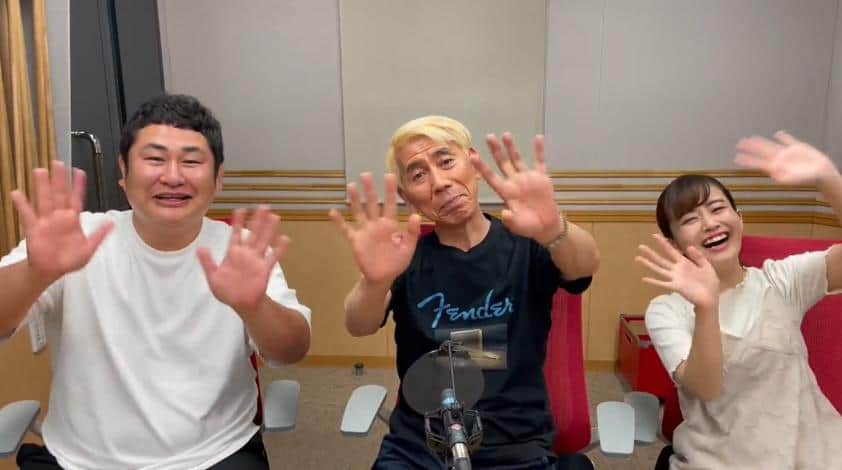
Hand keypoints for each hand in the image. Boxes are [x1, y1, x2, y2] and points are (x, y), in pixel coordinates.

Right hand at [10, 160, 112, 281]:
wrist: (51, 271)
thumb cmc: (70, 260)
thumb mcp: (88, 249)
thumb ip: (99, 236)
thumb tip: (112, 224)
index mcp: (73, 219)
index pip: (76, 198)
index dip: (78, 185)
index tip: (79, 171)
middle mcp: (59, 216)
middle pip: (59, 194)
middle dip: (59, 179)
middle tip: (58, 163)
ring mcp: (45, 221)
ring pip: (44, 199)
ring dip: (42, 186)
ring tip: (40, 171)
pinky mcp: (33, 228)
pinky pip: (27, 215)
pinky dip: (22, 204)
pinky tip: (17, 193)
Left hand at [197, 206, 288, 313]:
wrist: (240, 304)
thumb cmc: (227, 291)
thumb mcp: (213, 276)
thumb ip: (207, 262)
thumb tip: (200, 247)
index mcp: (233, 253)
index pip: (236, 233)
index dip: (238, 222)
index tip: (241, 209)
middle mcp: (246, 254)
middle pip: (253, 233)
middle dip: (258, 220)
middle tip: (264, 206)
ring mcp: (256, 260)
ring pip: (264, 241)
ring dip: (269, 229)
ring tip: (275, 216)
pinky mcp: (264, 269)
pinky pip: (273, 257)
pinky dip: (279, 249)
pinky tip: (284, 239)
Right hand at [329, 173, 420, 283]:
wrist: (383, 277)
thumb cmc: (397, 261)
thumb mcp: (408, 247)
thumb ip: (412, 232)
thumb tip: (416, 215)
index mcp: (390, 224)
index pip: (390, 204)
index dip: (390, 190)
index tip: (389, 176)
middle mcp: (376, 224)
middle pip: (372, 203)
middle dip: (370, 189)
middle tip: (366, 174)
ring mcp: (365, 231)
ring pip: (359, 212)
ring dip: (354, 200)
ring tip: (351, 186)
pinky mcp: (356, 240)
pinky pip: (346, 229)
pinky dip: (339, 221)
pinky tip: (332, 212)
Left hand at [470, 133, 562, 243]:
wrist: (546, 226)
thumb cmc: (529, 226)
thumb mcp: (518, 226)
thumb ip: (510, 220)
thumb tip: (505, 213)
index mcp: (506, 192)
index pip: (491, 176)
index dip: (481, 167)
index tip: (472, 156)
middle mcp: (514, 182)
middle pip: (502, 163)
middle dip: (496, 150)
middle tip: (489, 137)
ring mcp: (527, 178)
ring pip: (517, 159)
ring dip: (512, 147)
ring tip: (506, 134)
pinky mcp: (541, 178)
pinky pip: (540, 161)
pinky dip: (539, 150)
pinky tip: (538, 138)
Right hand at [635, 234, 719, 309]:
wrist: (711, 298)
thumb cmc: (709, 283)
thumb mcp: (707, 266)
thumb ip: (698, 256)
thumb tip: (688, 246)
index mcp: (684, 263)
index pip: (671, 251)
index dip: (663, 243)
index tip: (655, 235)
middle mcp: (676, 269)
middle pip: (660, 259)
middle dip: (650, 253)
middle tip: (640, 246)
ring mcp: (674, 278)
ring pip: (658, 269)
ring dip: (648, 264)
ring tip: (638, 258)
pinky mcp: (675, 287)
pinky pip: (662, 283)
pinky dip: (653, 281)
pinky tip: (644, 279)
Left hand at [735, 131, 836, 185]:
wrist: (822, 174)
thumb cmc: (808, 179)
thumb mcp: (794, 179)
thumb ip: (784, 178)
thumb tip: (775, 177)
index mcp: (776, 167)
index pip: (758, 163)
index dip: (747, 160)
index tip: (736, 158)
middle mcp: (779, 160)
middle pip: (761, 152)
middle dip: (750, 148)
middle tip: (739, 144)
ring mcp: (788, 153)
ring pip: (771, 145)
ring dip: (760, 142)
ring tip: (751, 138)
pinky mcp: (798, 148)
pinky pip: (788, 141)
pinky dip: (783, 137)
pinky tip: (778, 134)